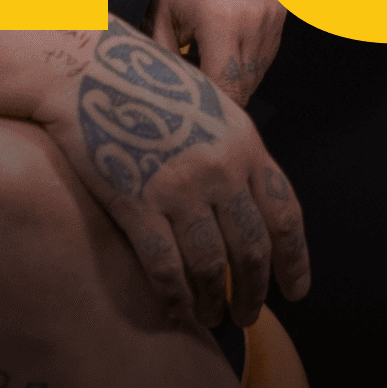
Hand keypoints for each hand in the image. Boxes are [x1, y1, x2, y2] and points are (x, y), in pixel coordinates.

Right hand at [37, 25, 310, 329]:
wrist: (90, 68)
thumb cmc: (149, 86)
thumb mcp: (211, 108)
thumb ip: (237, 155)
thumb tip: (253, 205)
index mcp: (245, 144)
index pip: (285, 215)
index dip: (295, 260)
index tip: (296, 291)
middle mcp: (221, 169)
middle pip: (251, 248)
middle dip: (254, 291)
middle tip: (248, 315)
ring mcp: (180, 187)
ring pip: (211, 266)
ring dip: (215, 302)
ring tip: (213, 318)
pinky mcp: (137, 202)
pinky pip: (166, 266)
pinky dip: (176, 298)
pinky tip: (178, 312)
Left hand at [149, 0, 284, 103]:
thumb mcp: (161, 15)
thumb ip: (163, 57)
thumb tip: (164, 94)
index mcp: (222, 25)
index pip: (226, 84)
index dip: (214, 104)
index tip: (200, 114)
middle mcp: (254, 21)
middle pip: (246, 81)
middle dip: (226, 96)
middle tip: (204, 102)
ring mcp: (271, 14)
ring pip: (260, 68)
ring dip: (240, 79)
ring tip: (214, 74)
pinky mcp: (280, 8)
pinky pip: (269, 49)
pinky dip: (252, 60)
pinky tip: (230, 56)